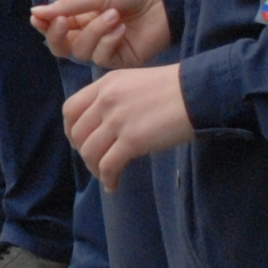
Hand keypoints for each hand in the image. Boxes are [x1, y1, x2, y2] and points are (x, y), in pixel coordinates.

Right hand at [31, 0, 169, 68]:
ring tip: (113, 16)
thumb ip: (68, 7)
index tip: (38, 17)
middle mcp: (91, 34)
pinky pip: (102, 58)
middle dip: (59, 36)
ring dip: (94, 32)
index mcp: (83, 17)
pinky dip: (108, 42)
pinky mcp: (120, 59)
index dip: (45, 26)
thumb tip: (36, 12)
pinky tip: (121, 29)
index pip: (57, 28)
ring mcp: (105, 48)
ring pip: (81, 52)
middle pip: (62, 47)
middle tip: (63, 22)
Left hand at [61, 63, 193, 183]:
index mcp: (105, 84)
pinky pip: (108, 166)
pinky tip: (114, 184)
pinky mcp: (132, 139)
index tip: (80, 142)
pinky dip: (108, 179)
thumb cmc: (173, 89)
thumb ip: (114, 99)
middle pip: (78, 134)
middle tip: (96, 162)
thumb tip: (103, 127)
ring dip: (94, 168)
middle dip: (83, 152)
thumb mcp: (134, 83)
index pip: (70, 109)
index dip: (71, 130)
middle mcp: (106, 100)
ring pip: (89, 152)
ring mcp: (117, 119)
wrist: (197, 93)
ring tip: (106, 175)